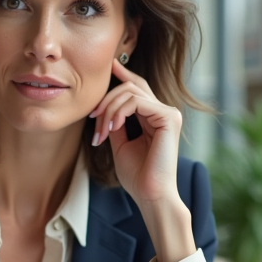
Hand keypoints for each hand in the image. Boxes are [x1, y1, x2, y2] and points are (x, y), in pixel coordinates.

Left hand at [89, 58, 196, 261]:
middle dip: (106, 100)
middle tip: (92, 118)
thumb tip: (103, 108)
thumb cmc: (137, 176)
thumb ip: (115, 124)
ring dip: (109, 110)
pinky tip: (113, 128)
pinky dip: (119, 113)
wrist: (149, 195)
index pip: (138, 88)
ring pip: (130, 92)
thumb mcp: (120, 144)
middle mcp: (164, 112)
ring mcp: (168, 113)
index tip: (108, 66)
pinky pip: (136, 102)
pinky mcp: (169, 118)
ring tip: (102, 131)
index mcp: (155, 118)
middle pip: (130, 87)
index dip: (123, 74)